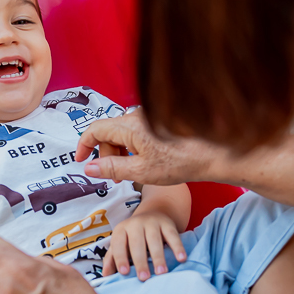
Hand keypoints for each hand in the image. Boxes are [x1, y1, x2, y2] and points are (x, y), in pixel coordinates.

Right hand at [76, 110, 224, 185]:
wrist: (212, 155)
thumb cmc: (179, 163)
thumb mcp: (140, 171)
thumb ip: (111, 168)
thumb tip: (88, 168)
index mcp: (129, 126)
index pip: (95, 130)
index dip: (83, 145)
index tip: (80, 160)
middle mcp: (137, 116)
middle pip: (109, 132)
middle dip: (105, 154)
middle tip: (113, 176)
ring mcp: (149, 118)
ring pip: (122, 134)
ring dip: (119, 153)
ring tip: (129, 173)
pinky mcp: (158, 122)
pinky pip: (135, 133)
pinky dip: (132, 148)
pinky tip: (142, 163)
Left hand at [103, 210, 186, 279]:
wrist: (153, 212)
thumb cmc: (133, 236)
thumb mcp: (121, 243)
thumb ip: (112, 258)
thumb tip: (105, 275)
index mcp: (121, 230)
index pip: (118, 244)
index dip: (120, 258)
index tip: (124, 272)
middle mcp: (135, 224)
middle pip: (137, 243)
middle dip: (140, 261)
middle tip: (144, 278)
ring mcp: (152, 222)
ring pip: (155, 240)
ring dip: (158, 257)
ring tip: (161, 273)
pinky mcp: (167, 224)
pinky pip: (173, 236)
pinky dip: (178, 247)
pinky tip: (181, 259)